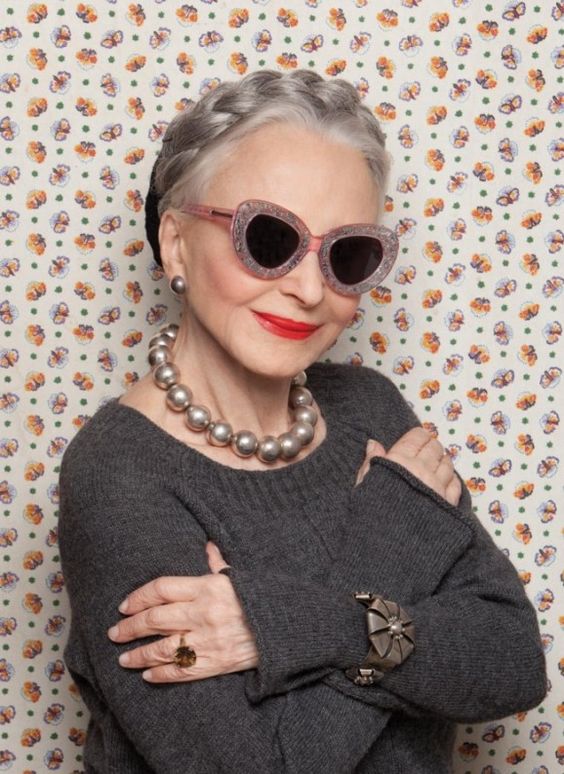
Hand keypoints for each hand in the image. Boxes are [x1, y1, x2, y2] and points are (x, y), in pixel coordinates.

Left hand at [107, 542, 259, 682]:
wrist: (287, 629)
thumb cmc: (261, 599)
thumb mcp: (239, 576)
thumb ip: (218, 562)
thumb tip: (207, 544)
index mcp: (208, 587)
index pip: (162, 589)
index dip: (139, 597)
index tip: (125, 605)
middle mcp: (204, 613)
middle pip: (156, 620)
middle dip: (130, 627)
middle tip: (114, 632)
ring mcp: (209, 640)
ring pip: (162, 649)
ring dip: (139, 654)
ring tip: (123, 658)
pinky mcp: (217, 663)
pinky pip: (182, 671)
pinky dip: (161, 674)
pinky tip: (148, 675)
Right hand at [355, 427, 461, 506]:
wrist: (389, 549)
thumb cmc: (371, 516)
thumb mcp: (364, 486)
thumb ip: (371, 462)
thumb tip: (374, 443)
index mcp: (400, 460)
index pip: (417, 436)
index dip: (418, 436)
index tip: (416, 442)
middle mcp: (422, 469)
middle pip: (435, 448)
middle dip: (431, 448)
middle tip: (424, 456)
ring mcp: (438, 487)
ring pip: (448, 464)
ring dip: (442, 463)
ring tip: (434, 470)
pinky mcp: (449, 504)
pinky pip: (456, 484)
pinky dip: (451, 480)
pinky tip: (443, 484)